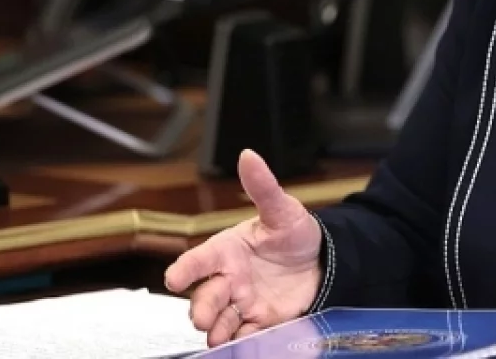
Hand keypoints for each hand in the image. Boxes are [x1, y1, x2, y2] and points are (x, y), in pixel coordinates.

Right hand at [164, 149, 322, 346]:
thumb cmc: (293, 233)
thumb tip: (248, 155)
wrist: (321, 260)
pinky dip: (239, 340)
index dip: (184, 270)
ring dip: (215, 329)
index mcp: (226, 251)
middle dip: (200, 308)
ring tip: (217, 336)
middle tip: (203, 318)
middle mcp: (229, 278)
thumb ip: (263, 186)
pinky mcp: (259, 320)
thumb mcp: (282, 209)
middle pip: (204, 296)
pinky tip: (240, 343)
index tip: (174, 279)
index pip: (198, 260)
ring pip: (219, 319)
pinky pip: (243, 334)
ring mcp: (242, 302)